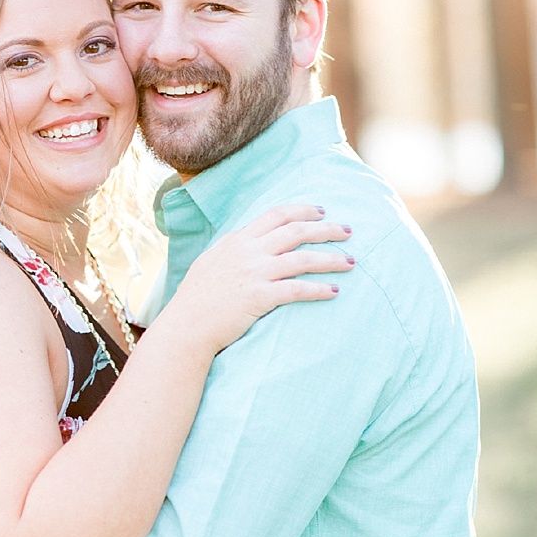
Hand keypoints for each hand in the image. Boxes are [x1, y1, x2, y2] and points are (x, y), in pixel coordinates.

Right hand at [158, 203, 353, 356]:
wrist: (186, 325)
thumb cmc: (195, 298)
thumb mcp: (210, 261)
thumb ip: (230, 248)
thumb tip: (244, 238)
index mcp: (237, 240)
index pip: (275, 215)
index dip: (302, 211)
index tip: (322, 212)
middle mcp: (248, 252)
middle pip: (296, 231)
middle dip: (327, 229)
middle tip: (348, 232)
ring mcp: (254, 273)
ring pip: (303, 259)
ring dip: (331, 259)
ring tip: (350, 262)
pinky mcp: (260, 297)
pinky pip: (298, 289)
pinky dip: (319, 289)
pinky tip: (334, 291)